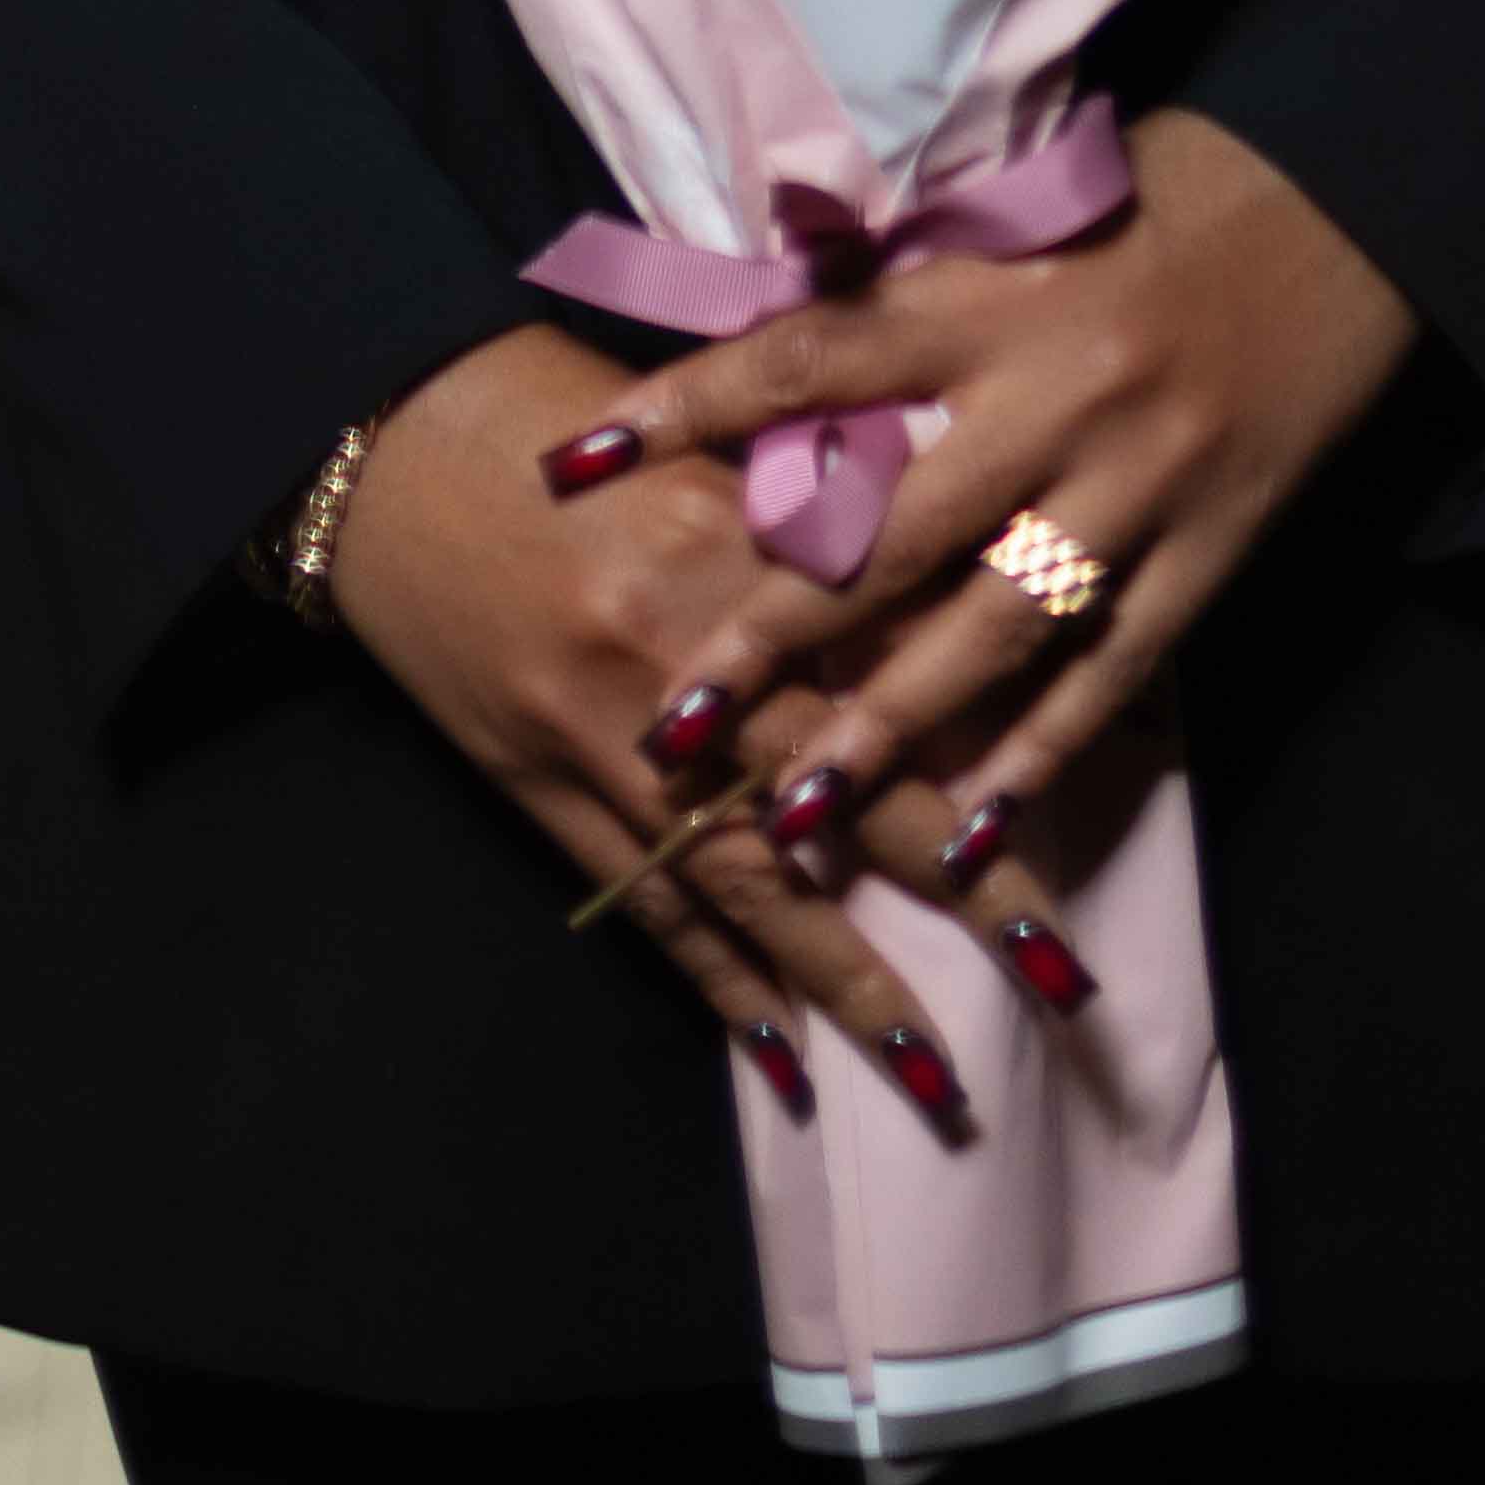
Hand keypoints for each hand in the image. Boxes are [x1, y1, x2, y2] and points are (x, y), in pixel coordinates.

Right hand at [311, 326, 999, 1126]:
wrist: (382, 442)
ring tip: (932, 1074)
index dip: (997, 736)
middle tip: (1060, 978)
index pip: (896, 659)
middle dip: (956, 888)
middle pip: (842, 795)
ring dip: (844, 983)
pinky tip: (779, 1053)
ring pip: (748, 883)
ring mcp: (603, 741)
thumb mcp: (712, 432)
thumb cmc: (562, 410)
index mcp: (738, 548)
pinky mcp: (539, 787)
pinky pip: (640, 903)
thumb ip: (824, 506)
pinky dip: (713, 979)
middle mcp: (681, 662)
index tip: (1101, 792)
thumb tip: (958, 577)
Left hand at [566, 113, 1419, 861]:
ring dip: (893, 729)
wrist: (1348, 205)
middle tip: (669, 720)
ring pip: (995, 627)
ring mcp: (1138, 480)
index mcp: (987, 298)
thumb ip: (907, 293)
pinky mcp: (1215, 543)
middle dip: (774, 636)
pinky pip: (1117, 666)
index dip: (688, 405)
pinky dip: (1045, 752)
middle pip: (890, 536)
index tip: (576, 461)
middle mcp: (1052, 395)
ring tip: (798, 811)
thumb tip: (768, 347)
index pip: (806, 357)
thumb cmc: (1159, 195)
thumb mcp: (1015, 215)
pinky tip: (975, 830)